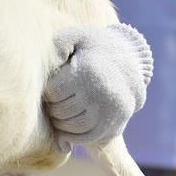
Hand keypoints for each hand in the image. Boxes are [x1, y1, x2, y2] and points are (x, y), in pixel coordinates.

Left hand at [44, 24, 152, 151]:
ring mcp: (108, 113)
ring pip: (71, 127)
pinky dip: (72, 137)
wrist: (129, 64)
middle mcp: (99, 95)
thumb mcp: (77, 36)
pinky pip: (86, 139)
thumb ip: (57, 43)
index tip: (52, 85)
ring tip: (60, 110)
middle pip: (60, 111)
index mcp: (87, 73)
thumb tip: (46, 63)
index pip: (52, 93)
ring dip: (59, 122)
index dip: (47, 91)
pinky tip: (67, 128)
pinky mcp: (114, 126)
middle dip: (52, 106)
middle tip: (55, 100)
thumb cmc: (95, 49)